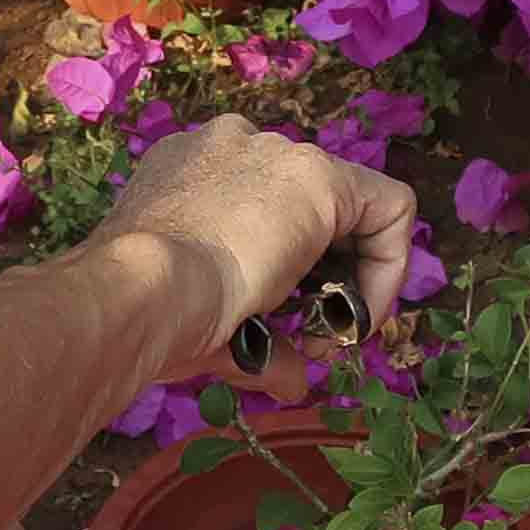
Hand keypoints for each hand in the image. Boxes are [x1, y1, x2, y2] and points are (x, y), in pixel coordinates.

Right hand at [92, 115, 419, 385]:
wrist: (141, 293)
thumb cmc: (148, 312)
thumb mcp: (203, 322)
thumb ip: (255, 343)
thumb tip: (292, 382)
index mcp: (187, 172)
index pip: (257, 211)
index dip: (284, 269)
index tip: (280, 320)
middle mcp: (233, 147)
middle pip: (305, 209)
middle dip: (320, 275)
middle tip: (312, 333)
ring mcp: (275, 154)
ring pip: (348, 209)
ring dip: (352, 278)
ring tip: (331, 332)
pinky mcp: (319, 175)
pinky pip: (388, 209)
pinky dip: (389, 265)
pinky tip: (359, 315)